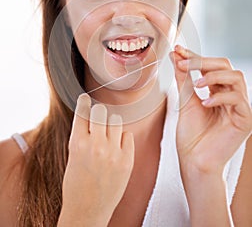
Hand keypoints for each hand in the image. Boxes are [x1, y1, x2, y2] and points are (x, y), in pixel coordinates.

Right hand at [58, 94, 133, 225]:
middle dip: (98, 113)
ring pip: (116, 120)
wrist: (87, 211)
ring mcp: (113, 152)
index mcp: (77, 143)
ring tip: (108, 136)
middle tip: (98, 118)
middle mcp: (95, 145)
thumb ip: (81, 136)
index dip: (84, 102)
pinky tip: (117, 147)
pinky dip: (122, 138)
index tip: (85, 98)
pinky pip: (128, 135)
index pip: (82, 111)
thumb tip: (90, 116)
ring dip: (111, 125)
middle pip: (101, 111)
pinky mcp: (127, 160)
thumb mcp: (72, 156)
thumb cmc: (76, 185)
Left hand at [171, 45, 251, 173]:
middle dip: (203, 62)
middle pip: (225, 66)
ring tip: (197, 83)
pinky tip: (206, 102)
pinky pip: (238, 99)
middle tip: (184, 63)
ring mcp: (239, 107)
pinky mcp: (245, 119)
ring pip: (236, 77)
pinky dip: (221, 97)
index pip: (210, 66)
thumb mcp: (185, 100)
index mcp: (217, 90)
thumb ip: (183, 78)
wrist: (194, 161)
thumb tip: (176, 55)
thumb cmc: (191, 134)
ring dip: (214, 76)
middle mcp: (230, 95)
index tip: (178, 50)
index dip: (195, 56)